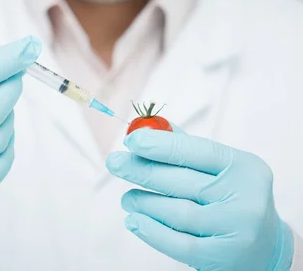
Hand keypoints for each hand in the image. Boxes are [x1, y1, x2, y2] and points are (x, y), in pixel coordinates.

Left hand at [107, 128, 293, 269]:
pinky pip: (179, 243)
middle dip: (142, 170)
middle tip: (114, 162)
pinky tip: (135, 221)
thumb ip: (188, 147)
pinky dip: (152, 231)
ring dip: (144, 203)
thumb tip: (150, 125)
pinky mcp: (224, 257)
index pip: (197, 150)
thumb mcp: (223, 169)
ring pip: (177, 212)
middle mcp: (245, 195)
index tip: (131, 140)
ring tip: (127, 198)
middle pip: (182, 180)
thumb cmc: (235, 197)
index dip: (161, 144)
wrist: (268, 249)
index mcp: (244, 166)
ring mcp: (236, 228)